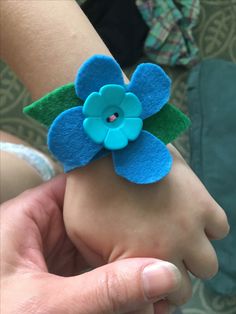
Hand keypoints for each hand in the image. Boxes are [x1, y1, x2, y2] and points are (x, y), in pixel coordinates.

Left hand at [1, 175, 181, 313]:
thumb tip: (163, 273)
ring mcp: (49, 256)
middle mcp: (39, 231)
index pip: (75, 185)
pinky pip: (90, 271)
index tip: (143, 186)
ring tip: (155, 259)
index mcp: (26, 217)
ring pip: (93, 246)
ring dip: (120, 259)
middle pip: (90, 217)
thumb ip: (105, 288)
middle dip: (123, 228)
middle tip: (159, 229)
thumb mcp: (49, 303)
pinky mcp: (56, 280)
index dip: (109, 183)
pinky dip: (111, 280)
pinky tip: (136, 288)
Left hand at [64, 145, 229, 305]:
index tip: (145, 287)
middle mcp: (171, 248)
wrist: (107, 149)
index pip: (154, 304)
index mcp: (139, 260)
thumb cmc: (88, 190)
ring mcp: (190, 224)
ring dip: (192, 257)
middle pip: (185, 290)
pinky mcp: (201, 201)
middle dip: (170, 280)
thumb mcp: (82, 235)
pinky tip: (188, 219)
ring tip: (174, 240)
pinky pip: (220, 227)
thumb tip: (125, 279)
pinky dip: (208, 228)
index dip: (151, 300)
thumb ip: (104, 266)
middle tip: (158, 261)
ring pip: (208, 264)